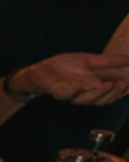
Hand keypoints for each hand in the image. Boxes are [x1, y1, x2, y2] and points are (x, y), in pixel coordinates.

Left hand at [11, 53, 128, 107]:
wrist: (41, 68)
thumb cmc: (65, 67)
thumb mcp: (90, 61)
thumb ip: (108, 62)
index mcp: (91, 87)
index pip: (108, 94)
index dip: (119, 92)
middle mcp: (82, 93)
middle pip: (99, 100)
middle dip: (111, 94)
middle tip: (121, 85)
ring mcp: (68, 93)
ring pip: (83, 100)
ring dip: (96, 94)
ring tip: (107, 84)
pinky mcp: (54, 90)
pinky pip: (62, 94)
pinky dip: (71, 91)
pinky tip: (78, 86)